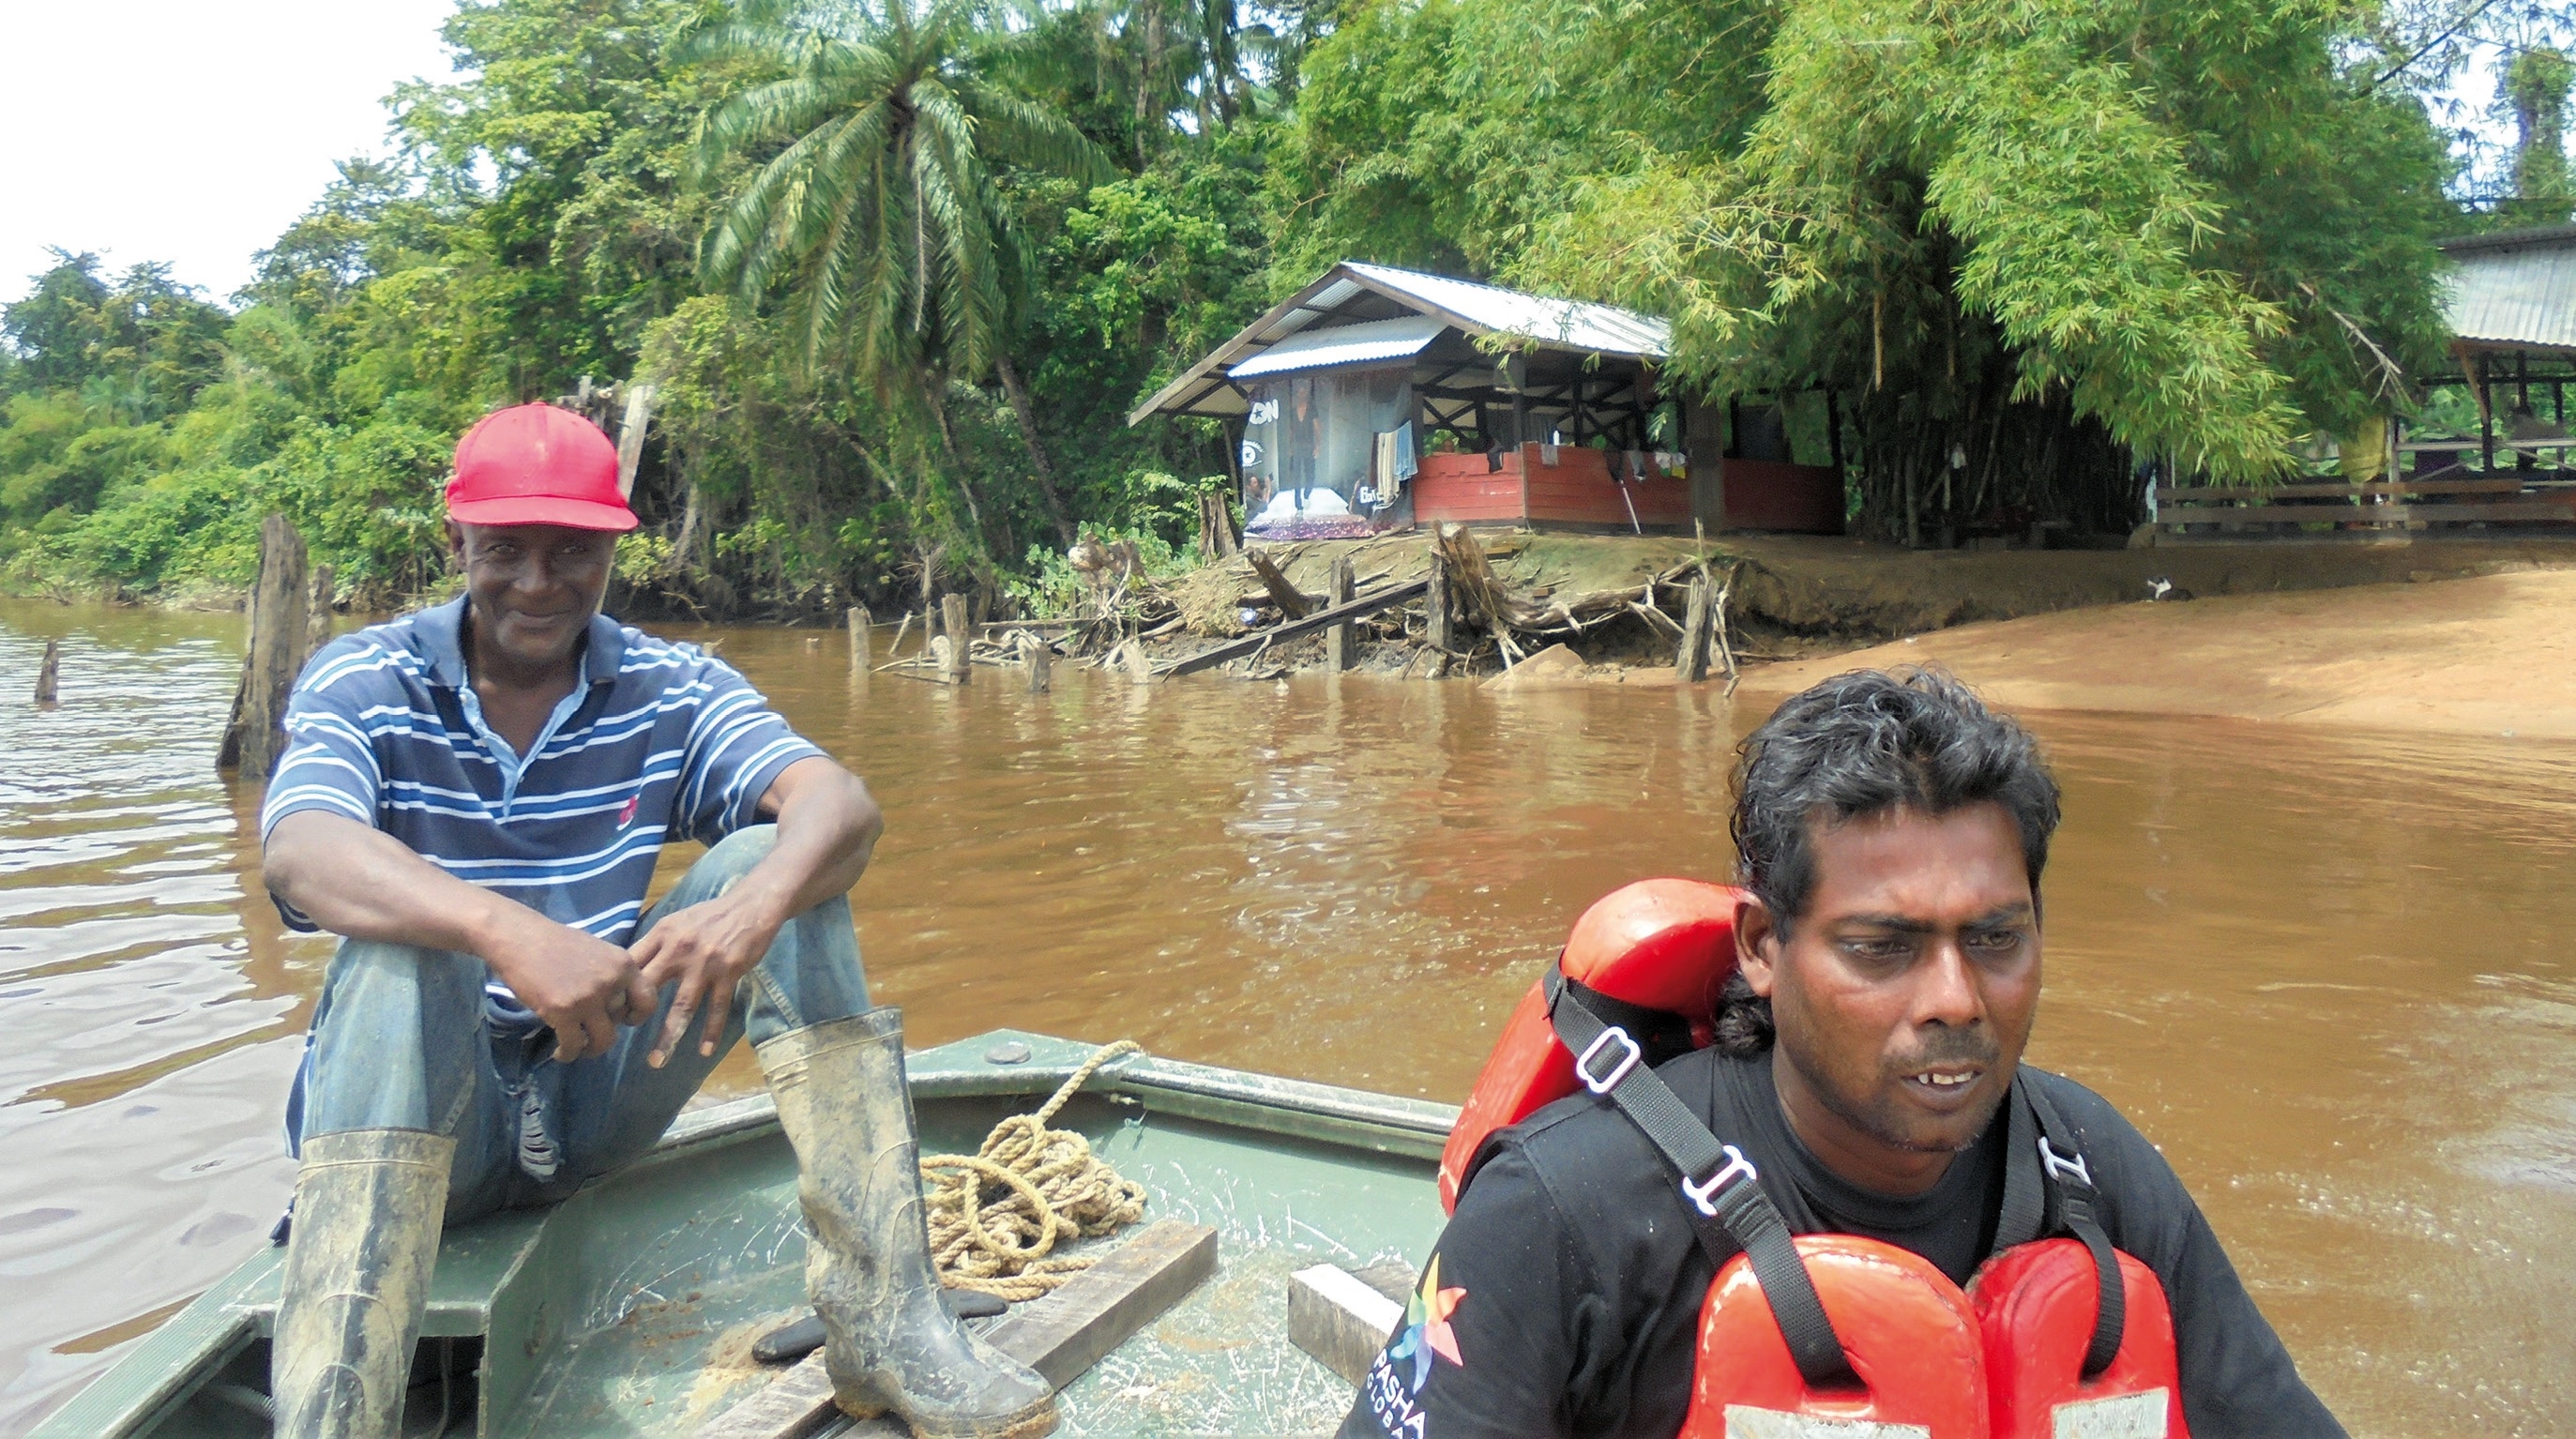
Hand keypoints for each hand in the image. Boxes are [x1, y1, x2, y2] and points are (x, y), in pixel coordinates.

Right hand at [482, 909, 656, 1062]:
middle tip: (591, 1031)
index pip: (648, 1000)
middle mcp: (611, 981)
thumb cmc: (555, 941)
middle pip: (621, 1022)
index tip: (625, 1020)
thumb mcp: (597, 951)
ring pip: (603, 1040)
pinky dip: (568, 1054)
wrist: (519, 937)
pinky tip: (561, 1053)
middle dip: (607, 1030)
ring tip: (580, 1048)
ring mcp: (587, 997)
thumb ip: (612, 974)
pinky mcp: (562, 1011)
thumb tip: (620, 1002)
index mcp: (623, 964)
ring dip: (591, 1050)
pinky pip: (574, 1045)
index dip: (638, 1015)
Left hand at [631, 890, 782, 1067]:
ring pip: (682, 1007)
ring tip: (656, 1062)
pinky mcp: (728, 973)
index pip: (631, 965)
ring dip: (668, 1037)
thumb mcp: (675, 921)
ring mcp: (705, 964)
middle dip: (633, 1015)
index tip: (608, 1009)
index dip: (616, 987)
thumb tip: (628, 968)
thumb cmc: (710, 915)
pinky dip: (711, 1031)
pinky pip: (717, 1008)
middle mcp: (679, 950)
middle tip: (622, 1037)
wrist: (751, 906)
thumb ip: (654, 944)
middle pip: (649, 989)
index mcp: (662, 934)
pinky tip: (704, 1051)